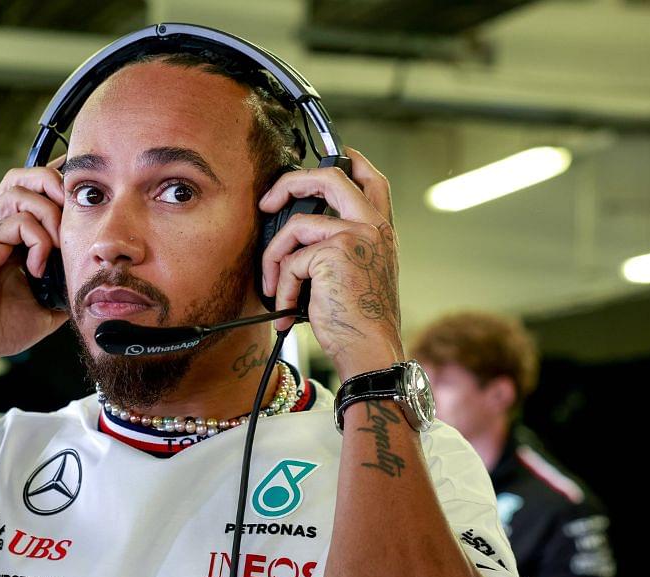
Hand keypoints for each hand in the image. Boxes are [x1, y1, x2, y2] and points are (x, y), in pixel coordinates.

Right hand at [0, 160, 70, 367]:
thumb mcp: (48, 304)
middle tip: (74, 214)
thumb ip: (66, 284)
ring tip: (58, 247)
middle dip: (54, 185)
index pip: (31, 190)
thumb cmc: (0, 327)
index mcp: (9, 234)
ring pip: (19, 191)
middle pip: (22, 177)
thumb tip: (93, 279)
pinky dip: (37, 240)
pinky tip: (38, 268)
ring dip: (49, 215)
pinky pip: (15, 222)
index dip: (57, 182)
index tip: (81, 188)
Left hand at [258, 148, 402, 378]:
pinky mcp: (335, 252)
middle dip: (290, 182)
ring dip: (275, 259)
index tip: (335, 155)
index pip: (371, 180)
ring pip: (295, 226)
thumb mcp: (358, 276)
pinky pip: (291, 260)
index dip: (350, 161)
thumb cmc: (361, 322)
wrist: (370, 350)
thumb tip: (296, 240)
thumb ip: (339, 249)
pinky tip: (289, 309)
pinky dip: (283, 287)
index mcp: (381, 231)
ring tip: (276, 289)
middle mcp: (373, 226)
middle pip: (330, 177)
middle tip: (267, 202)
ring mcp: (356, 235)